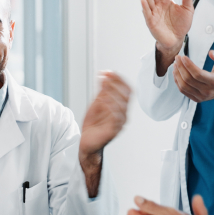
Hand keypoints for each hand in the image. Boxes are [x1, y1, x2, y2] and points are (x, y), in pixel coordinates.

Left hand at [78, 71, 130, 197]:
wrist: (86, 142)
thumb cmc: (93, 125)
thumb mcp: (96, 104)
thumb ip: (102, 91)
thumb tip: (105, 76)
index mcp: (120, 107)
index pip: (126, 90)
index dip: (119, 80)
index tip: (109, 72)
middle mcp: (122, 114)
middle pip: (126, 96)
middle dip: (115, 84)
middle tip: (105, 77)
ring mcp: (119, 123)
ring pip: (121, 105)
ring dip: (112, 94)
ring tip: (103, 88)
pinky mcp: (113, 131)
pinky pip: (116, 118)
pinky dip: (110, 107)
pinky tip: (103, 101)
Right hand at [141, 0, 193, 53]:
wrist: (178, 39)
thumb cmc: (182, 25)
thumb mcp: (188, 9)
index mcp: (166, 2)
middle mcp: (159, 6)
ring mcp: (154, 13)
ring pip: (149, 2)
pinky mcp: (151, 21)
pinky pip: (147, 13)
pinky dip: (144, 7)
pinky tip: (143, 1)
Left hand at [173, 51, 213, 105]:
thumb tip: (210, 52)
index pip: (197, 74)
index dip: (188, 65)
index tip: (182, 56)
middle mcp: (208, 91)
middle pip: (188, 80)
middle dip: (180, 67)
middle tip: (177, 58)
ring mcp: (202, 97)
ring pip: (183, 86)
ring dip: (177, 74)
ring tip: (175, 64)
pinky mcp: (197, 99)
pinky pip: (183, 91)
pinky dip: (177, 81)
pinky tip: (176, 72)